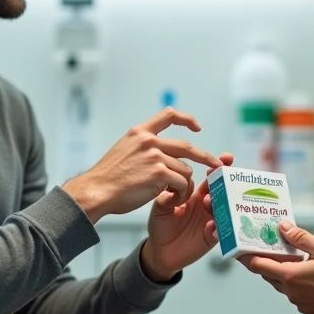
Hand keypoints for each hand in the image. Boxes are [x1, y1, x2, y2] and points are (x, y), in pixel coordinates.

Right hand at [62, 108, 220, 223]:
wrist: (97, 190)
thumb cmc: (108, 178)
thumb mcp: (123, 150)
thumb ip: (142, 146)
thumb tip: (159, 150)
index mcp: (140, 132)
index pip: (169, 115)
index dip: (187, 120)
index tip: (197, 128)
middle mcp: (149, 141)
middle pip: (186, 146)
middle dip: (204, 156)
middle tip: (215, 163)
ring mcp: (155, 156)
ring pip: (184, 170)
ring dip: (182, 184)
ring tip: (172, 194)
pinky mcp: (159, 173)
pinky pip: (182, 182)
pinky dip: (180, 193)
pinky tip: (171, 198)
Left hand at [140, 152, 233, 281]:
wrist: (160, 251)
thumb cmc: (161, 226)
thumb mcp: (161, 207)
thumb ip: (168, 196)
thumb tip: (176, 186)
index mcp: (196, 195)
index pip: (210, 179)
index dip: (218, 168)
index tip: (225, 158)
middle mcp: (207, 206)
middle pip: (223, 192)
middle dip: (227, 183)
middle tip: (224, 178)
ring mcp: (211, 221)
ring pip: (223, 210)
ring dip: (218, 205)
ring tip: (208, 202)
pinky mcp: (210, 238)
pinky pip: (218, 232)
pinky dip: (216, 228)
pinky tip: (210, 226)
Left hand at [241, 222, 313, 313]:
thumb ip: (300, 238)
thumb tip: (282, 227)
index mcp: (290, 276)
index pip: (258, 265)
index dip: (246, 256)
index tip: (239, 249)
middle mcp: (290, 292)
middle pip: (268, 275)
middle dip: (267, 261)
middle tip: (269, 247)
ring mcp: (299, 302)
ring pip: (282, 285)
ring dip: (283, 273)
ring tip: (294, 259)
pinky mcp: (308, 309)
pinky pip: (295, 294)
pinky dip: (296, 283)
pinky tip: (310, 275)